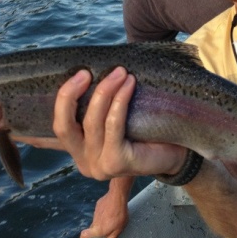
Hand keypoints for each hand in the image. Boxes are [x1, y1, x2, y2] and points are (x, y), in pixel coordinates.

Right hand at [53, 66, 186, 179]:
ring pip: (92, 122)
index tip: (73, 76)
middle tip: (85, 72)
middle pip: (64, 126)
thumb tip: (86, 71)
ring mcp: (99, 166)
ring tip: (120, 72)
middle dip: (69, 95)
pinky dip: (119, 102)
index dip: (59, 102)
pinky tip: (129, 84)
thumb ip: (99, 106)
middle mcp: (84, 161)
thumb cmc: (146, 130)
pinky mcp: (116, 164)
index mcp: (79, 150)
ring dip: (104, 91)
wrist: (179, 153)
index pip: (58, 127)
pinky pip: (113, 126)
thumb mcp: (117, 118)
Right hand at [79, 178, 131, 237]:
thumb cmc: (119, 214)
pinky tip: (112, 211)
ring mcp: (96, 212)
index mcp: (98, 229)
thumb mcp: (118, 229)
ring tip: (113, 220)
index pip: (84, 235)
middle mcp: (94, 221)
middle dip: (98, 231)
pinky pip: (100, 212)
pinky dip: (104, 213)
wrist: (117, 196)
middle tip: (107, 231)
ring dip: (102, 222)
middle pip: (93, 229)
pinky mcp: (98, 205)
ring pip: (97, 220)